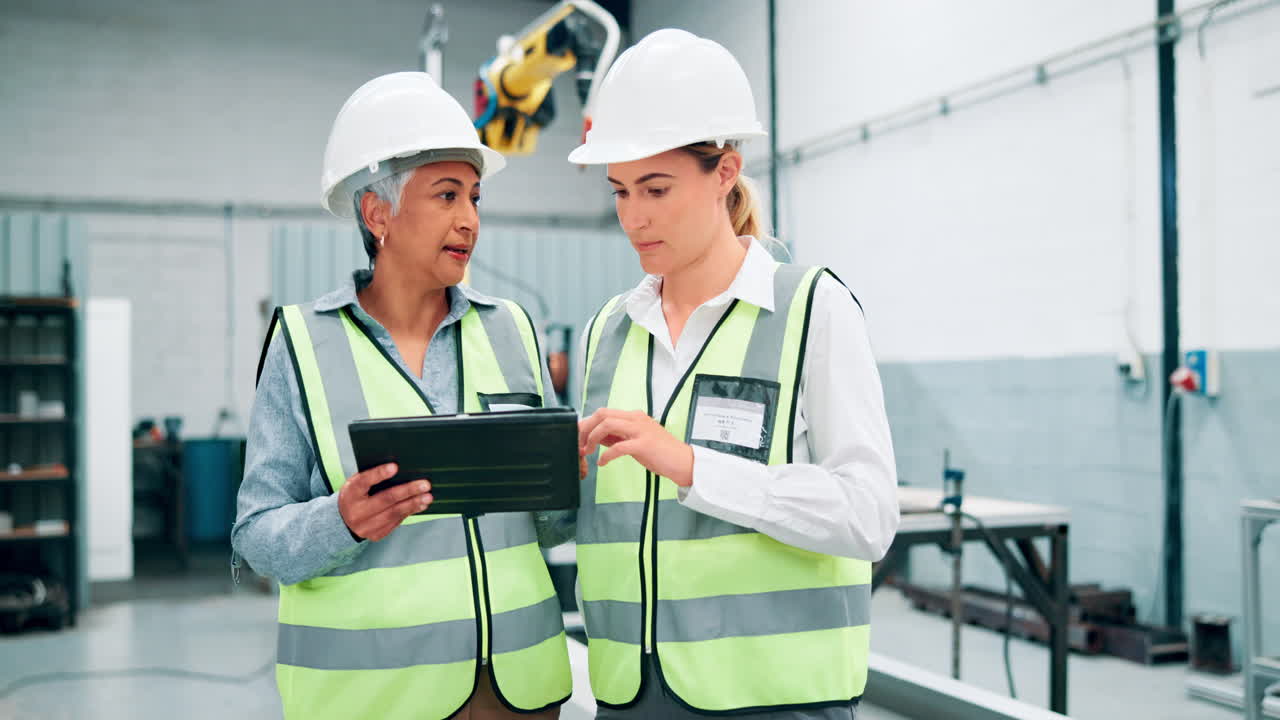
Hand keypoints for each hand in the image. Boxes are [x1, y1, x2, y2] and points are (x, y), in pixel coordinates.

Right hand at [338, 463, 432, 541]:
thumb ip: (372, 477)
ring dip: (413, 504)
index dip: (379, 474)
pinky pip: (396, 522)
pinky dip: (410, 512)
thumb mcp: (356, 484)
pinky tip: (421, 505)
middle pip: (385, 500)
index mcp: (350, 493)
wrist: (343, 522)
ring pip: (394, 513)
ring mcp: (366, 526)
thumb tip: (399, 468)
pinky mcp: (376, 535)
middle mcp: (356, 511)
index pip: (363, 482)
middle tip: (425, 484)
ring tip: (428, 496)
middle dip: (407, 491)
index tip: (395, 466)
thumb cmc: (356, 496)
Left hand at [578, 409, 693, 486]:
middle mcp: (636, 419)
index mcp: (634, 416)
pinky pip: (618, 447)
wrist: (683, 462)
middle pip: (602, 414)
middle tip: (580, 444)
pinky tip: (602, 462)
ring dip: (593, 438)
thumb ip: (618, 436)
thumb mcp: (636, 440)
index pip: (604, 412)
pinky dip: (606, 455)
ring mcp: (640, 430)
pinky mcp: (644, 444)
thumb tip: (598, 437)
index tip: (579, 436)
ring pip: (607, 424)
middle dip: (586, 428)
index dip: (588, 423)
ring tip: (588, 452)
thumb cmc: (661, 453)